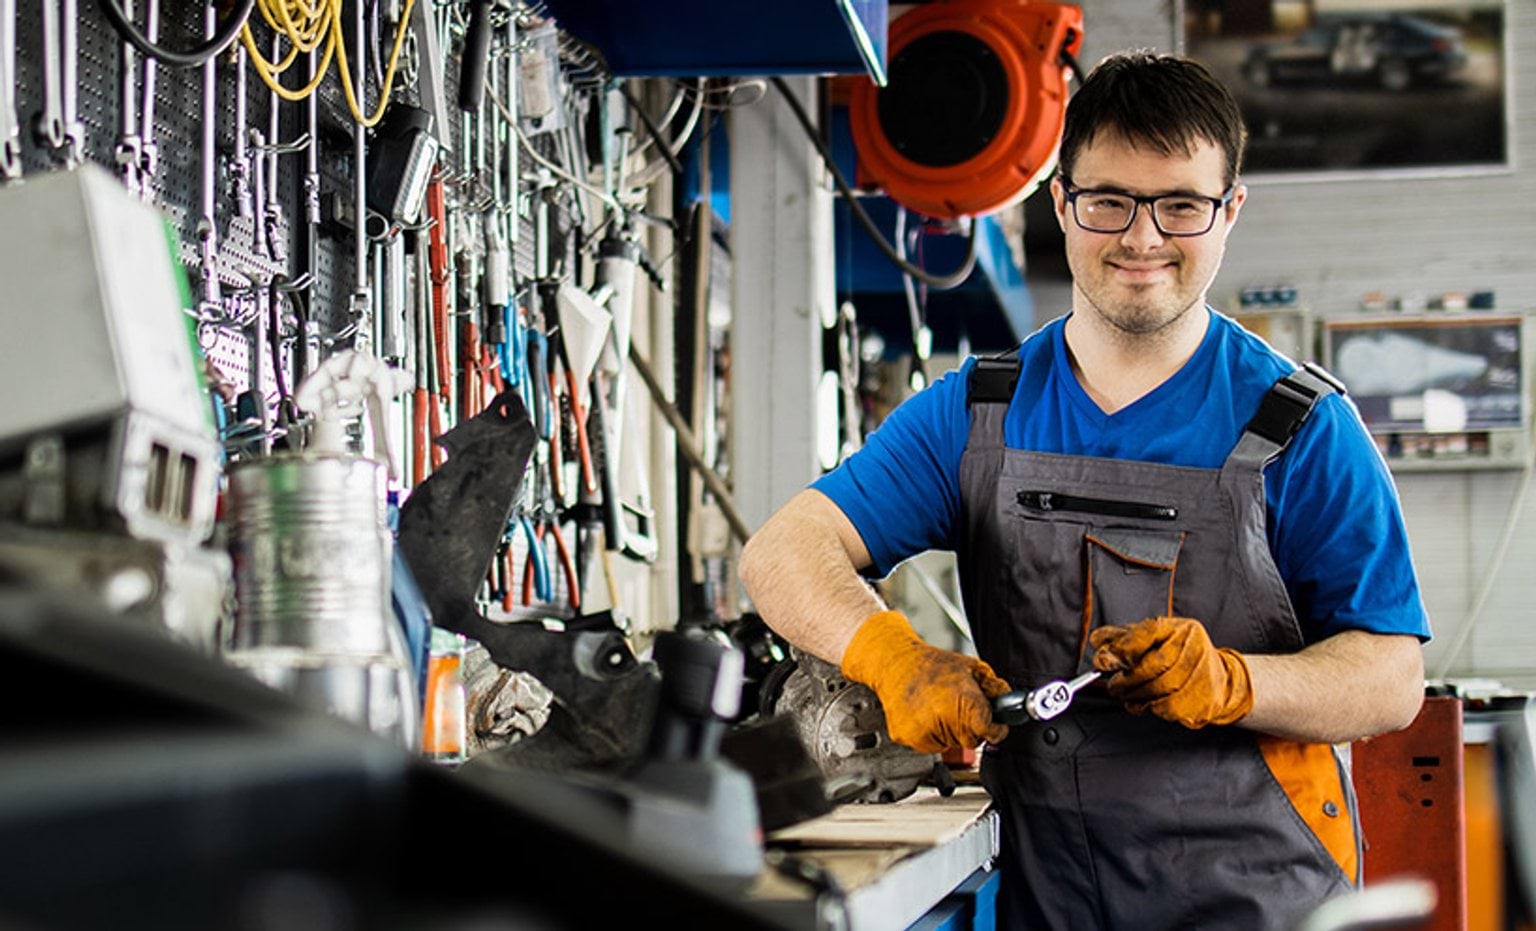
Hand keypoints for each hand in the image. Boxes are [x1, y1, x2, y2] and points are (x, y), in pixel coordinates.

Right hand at [840, 611, 1011, 753]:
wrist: (894, 662)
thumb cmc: (931, 664)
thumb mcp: (972, 668)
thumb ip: (995, 688)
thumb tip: (1010, 706)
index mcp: (962, 702)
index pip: (988, 732)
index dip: (995, 728)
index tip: (994, 725)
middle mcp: (942, 719)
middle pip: (970, 741)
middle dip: (970, 728)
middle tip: (959, 708)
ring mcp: (922, 731)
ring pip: (950, 746)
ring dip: (950, 732)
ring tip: (939, 708)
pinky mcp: (906, 737)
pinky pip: (929, 747)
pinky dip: (931, 735)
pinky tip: (925, 715)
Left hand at [1089, 616, 1254, 728]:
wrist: (1219, 682)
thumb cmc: (1180, 656)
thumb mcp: (1153, 639)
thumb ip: (1122, 638)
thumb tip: (1097, 641)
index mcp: (1180, 628)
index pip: (1146, 633)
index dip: (1121, 648)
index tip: (1102, 660)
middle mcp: (1193, 648)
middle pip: (1152, 665)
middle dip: (1125, 678)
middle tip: (1113, 684)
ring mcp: (1199, 675)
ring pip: (1156, 689)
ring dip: (1133, 695)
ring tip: (1127, 694)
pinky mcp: (1199, 701)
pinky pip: (1165, 707)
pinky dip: (1148, 707)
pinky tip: (1146, 702)